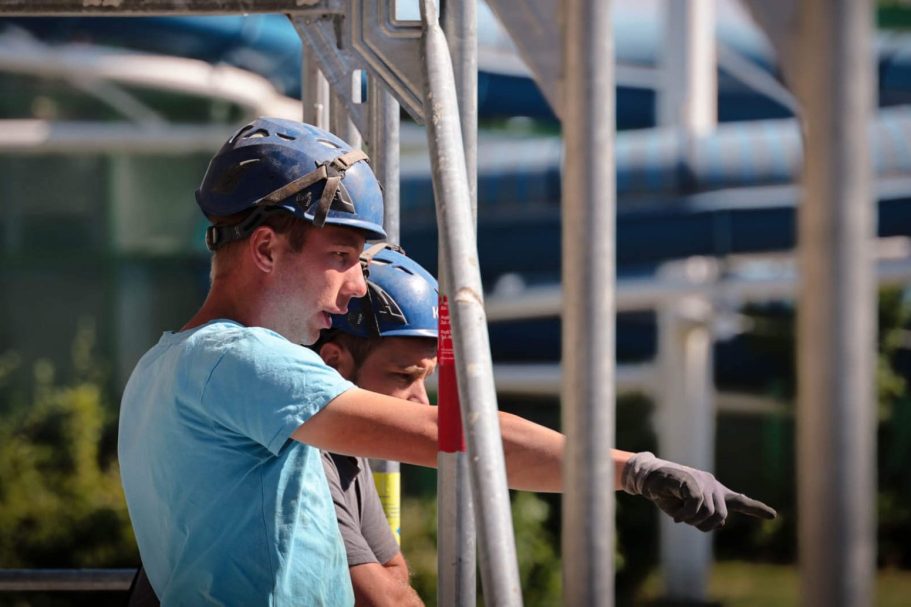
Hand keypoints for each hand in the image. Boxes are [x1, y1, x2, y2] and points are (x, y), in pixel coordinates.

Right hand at [621, 451, 775, 531]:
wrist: (649, 479)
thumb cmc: (667, 495)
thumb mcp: (687, 511)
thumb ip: (706, 516)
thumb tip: (720, 523)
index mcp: (714, 492)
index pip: (738, 500)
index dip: (756, 508)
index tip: (773, 515)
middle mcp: (712, 485)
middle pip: (720, 516)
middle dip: (704, 525)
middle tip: (686, 522)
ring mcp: (703, 482)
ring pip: (708, 513)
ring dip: (691, 520)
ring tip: (679, 515)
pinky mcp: (691, 481)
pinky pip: (696, 504)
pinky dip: (685, 515)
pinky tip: (676, 516)